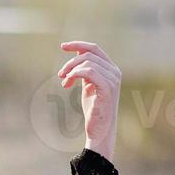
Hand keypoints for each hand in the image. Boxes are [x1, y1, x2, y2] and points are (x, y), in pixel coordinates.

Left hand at [57, 41, 120, 161]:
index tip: (62, 46)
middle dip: (70, 62)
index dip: (78, 45)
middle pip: (89, 55)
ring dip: (71, 70)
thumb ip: (85, 72)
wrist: (99, 129)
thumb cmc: (93, 109)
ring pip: (87, 62)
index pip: (95, 49)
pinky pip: (90, 72)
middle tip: (60, 75)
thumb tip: (76, 57)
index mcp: (110, 69)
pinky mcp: (107, 88)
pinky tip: (68, 83)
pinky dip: (76, 74)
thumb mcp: (88, 86)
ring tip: (65, 82)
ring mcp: (112, 79)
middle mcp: (114, 71)